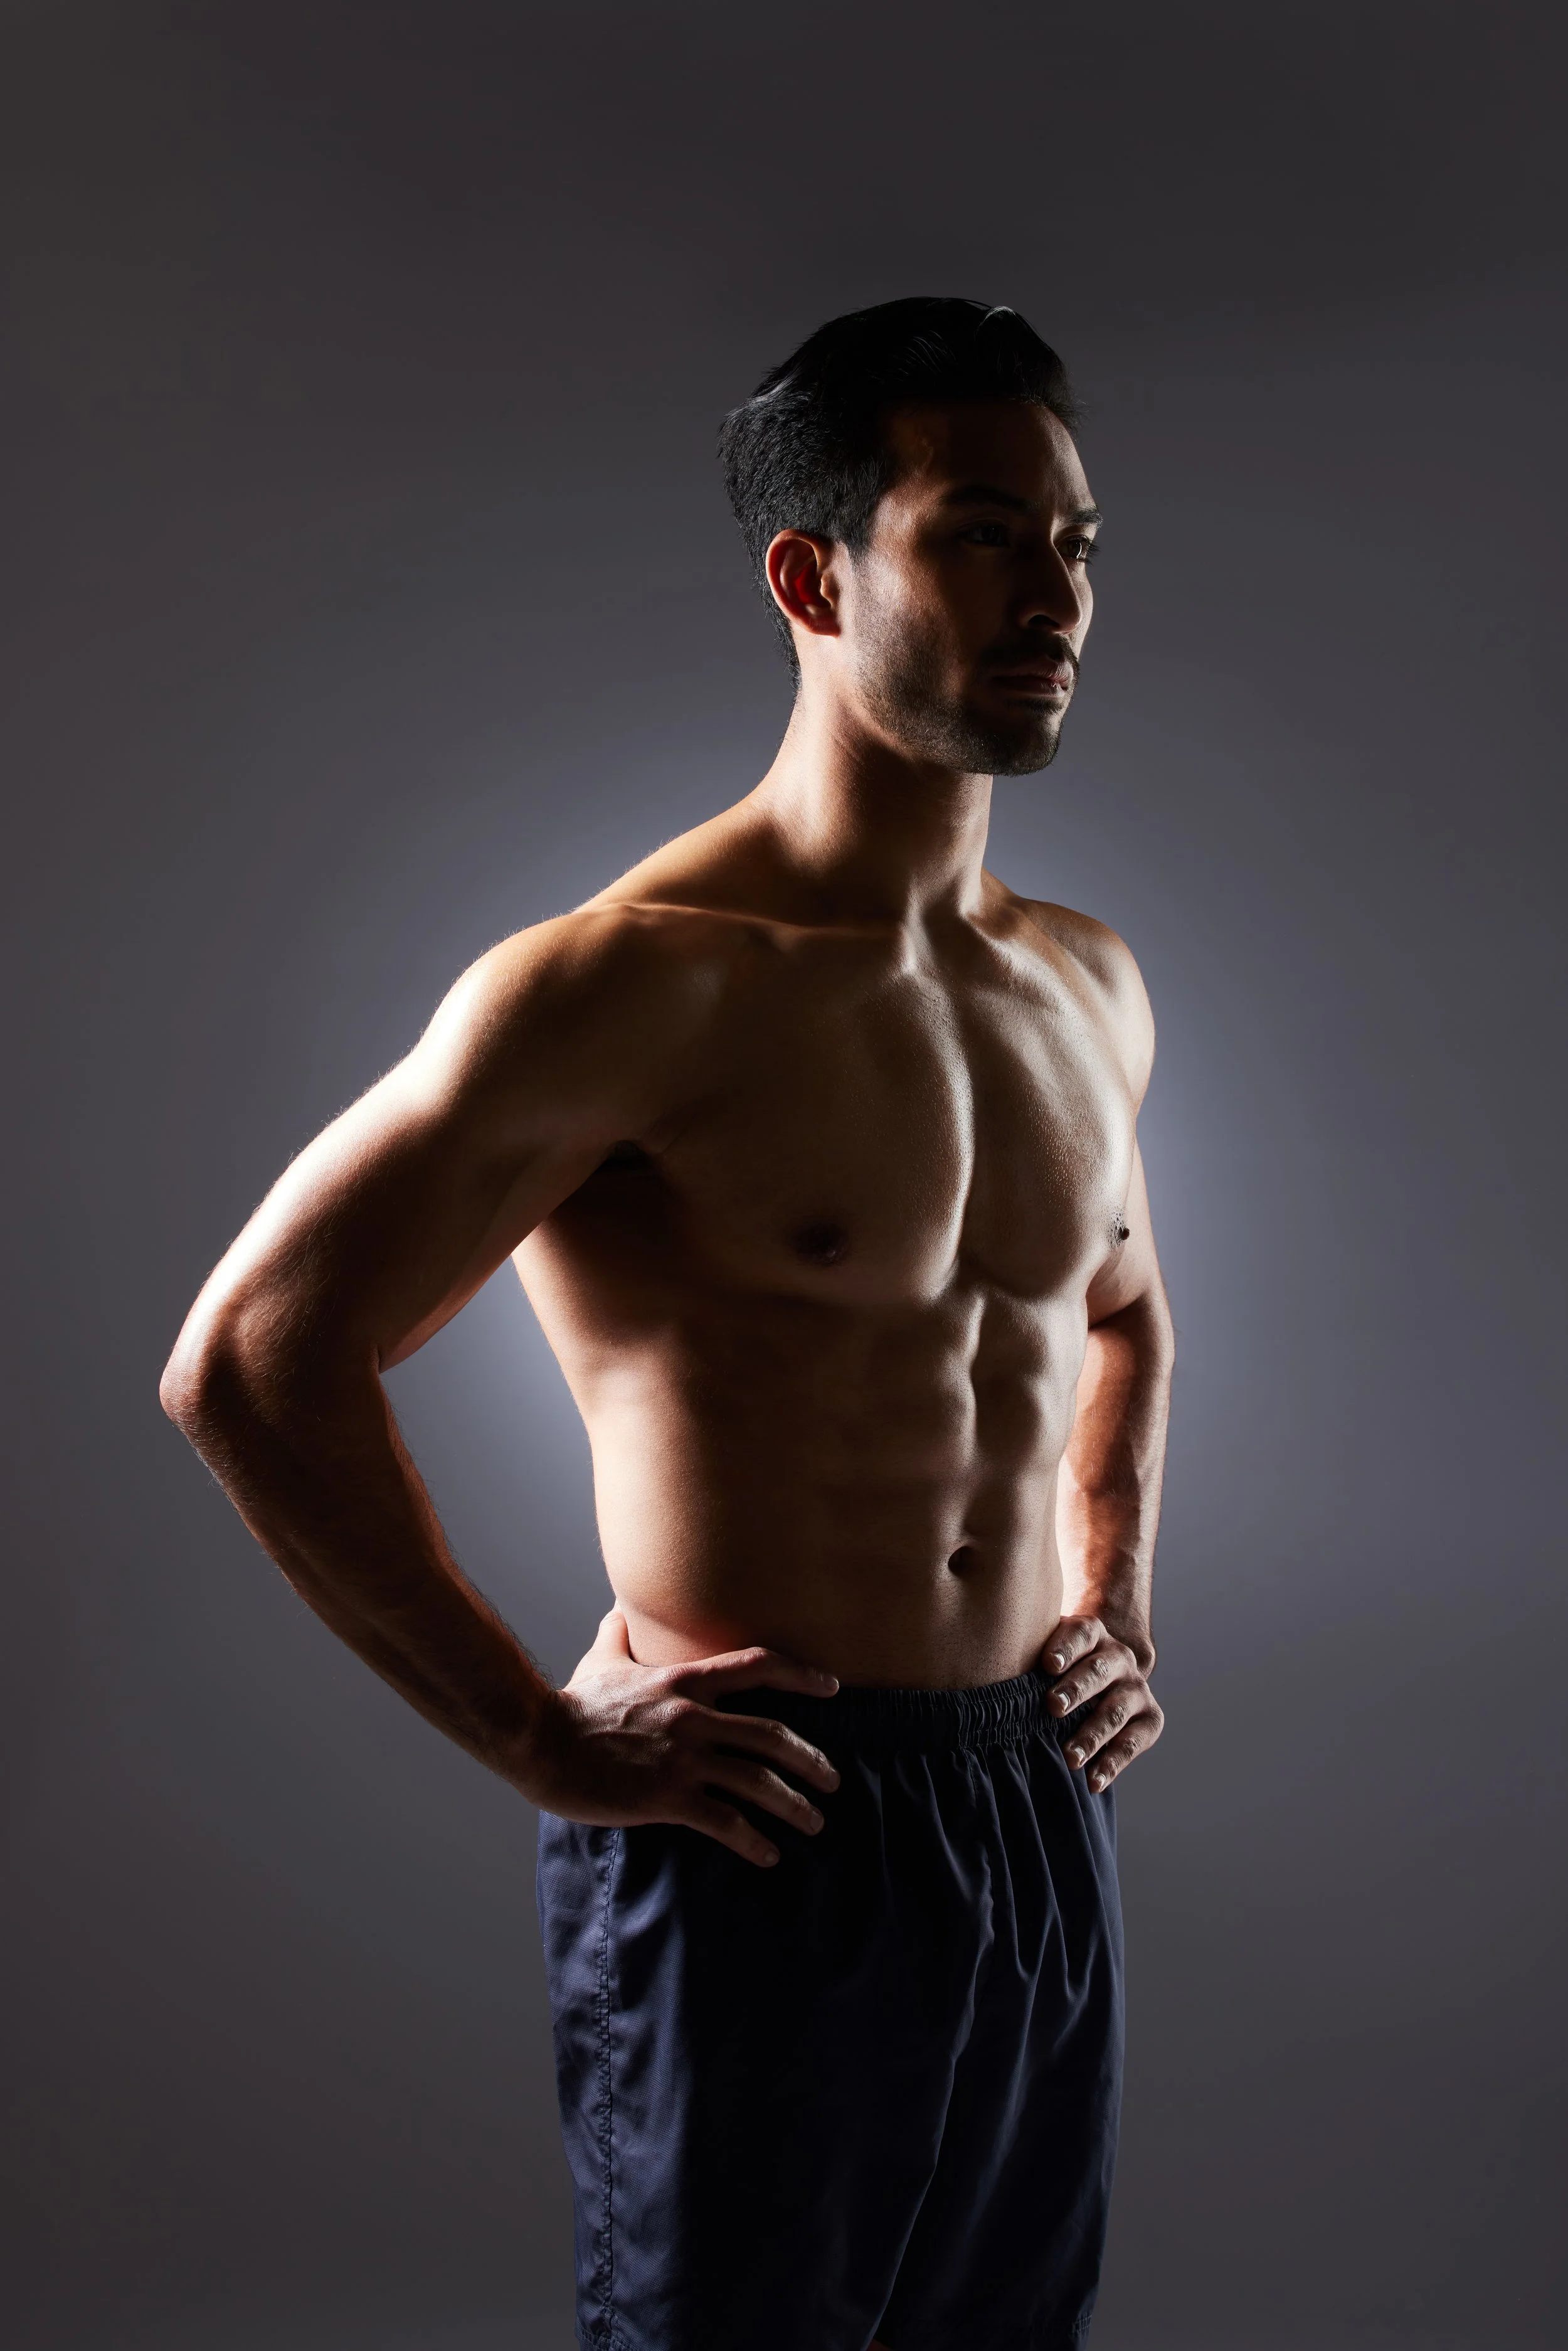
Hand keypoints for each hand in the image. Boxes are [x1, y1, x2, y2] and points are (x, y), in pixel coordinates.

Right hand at [518, 1608, 840, 1866]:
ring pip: (757, 1780)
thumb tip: (617, 1611)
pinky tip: (767, 1855)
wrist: (540, 1742)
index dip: (800, 1675)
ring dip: (794, 1805)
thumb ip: (618, 1636)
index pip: (756, 1666)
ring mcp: (682, 1759)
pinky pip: (724, 1821)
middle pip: (772, 1733)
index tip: (832, 1687)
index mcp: (684, 1681)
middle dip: (811, 1759)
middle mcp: (693, 1717)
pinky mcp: (666, 1798)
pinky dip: (752, 1840)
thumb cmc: (571, 1705)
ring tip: (814, 1824)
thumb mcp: (601, 1661)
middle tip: (833, 1779)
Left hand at [1042, 1615, 1162, 1792]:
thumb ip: (1027, 1656)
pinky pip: (1134, 1742)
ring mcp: (1137, 1688)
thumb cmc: (1055, 1672)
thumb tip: (987, 1667)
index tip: (1048, 1664)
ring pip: (1116, 1711)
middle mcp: (1119, 1657)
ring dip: (1093, 1735)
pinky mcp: (1150, 1719)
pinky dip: (1113, 1764)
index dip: (1066, 1647)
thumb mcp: (1044, 1655)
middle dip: (1076, 1690)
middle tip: (1053, 1707)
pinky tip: (1093, 1782)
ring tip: (1070, 1758)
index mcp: (1092, 1635)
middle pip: (1099, 1671)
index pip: (1081, 1633)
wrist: (1098, 1685)